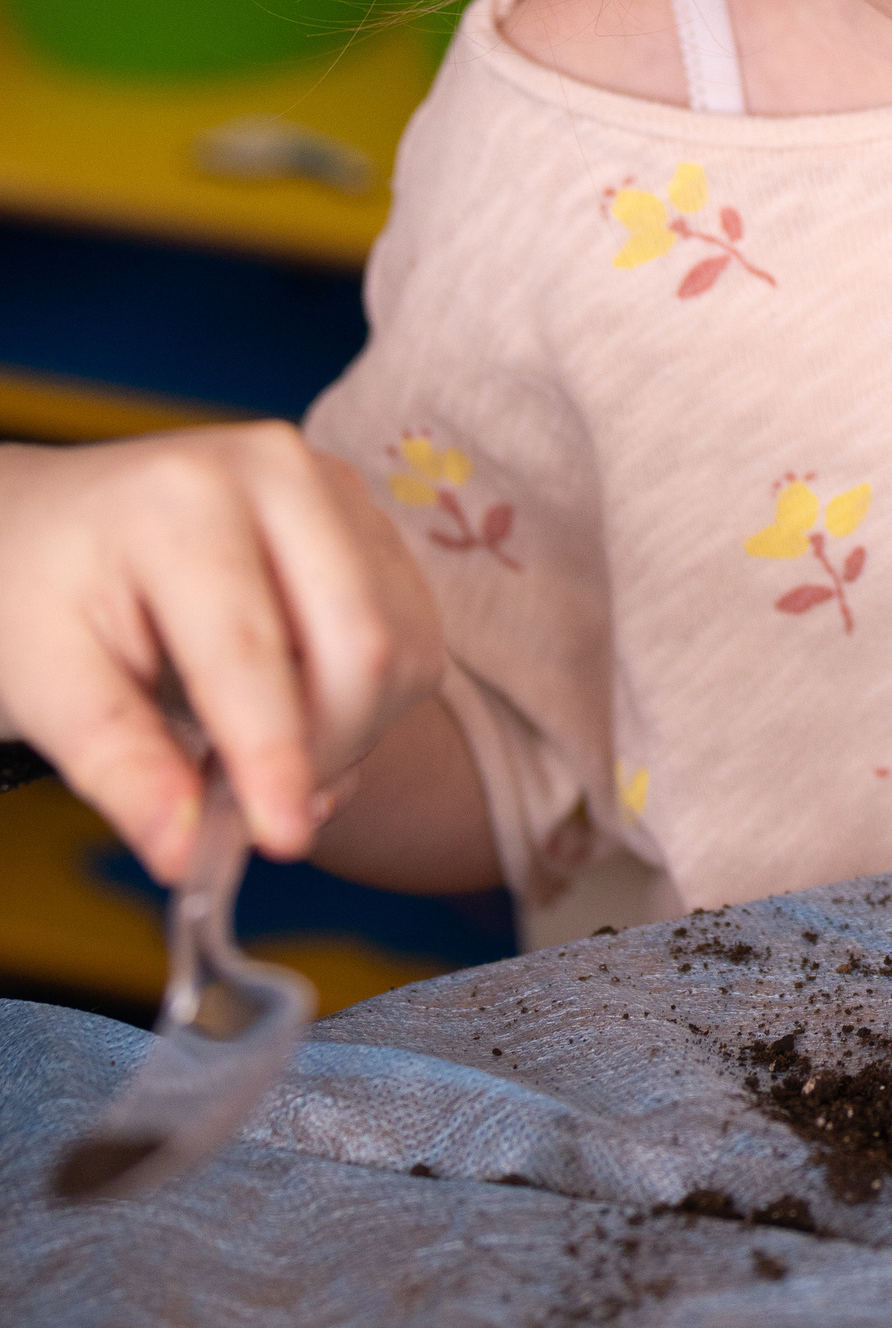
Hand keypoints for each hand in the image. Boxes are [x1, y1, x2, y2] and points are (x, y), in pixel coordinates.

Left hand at [0, 426, 445, 881]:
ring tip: (257, 751)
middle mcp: (279, 473)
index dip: (274, 756)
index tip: (282, 839)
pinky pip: (416, 639)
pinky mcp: (371, 521)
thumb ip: (121, 767)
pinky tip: (294, 710)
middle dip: (326, 751)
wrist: (54, 527)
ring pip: (407, 651)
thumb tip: (186, 854)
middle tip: (258, 810)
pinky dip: (369, 704)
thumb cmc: (39, 596)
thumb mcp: (43, 685)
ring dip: (352, 734)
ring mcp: (338, 490)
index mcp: (180, 500)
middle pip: (364, 646)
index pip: (252, 650)